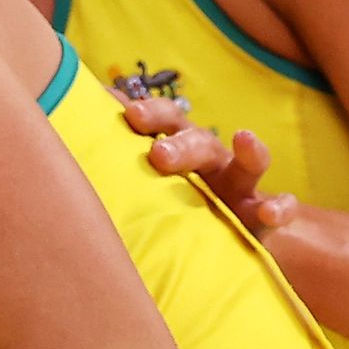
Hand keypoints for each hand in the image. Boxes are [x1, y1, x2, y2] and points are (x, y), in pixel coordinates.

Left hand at [132, 113, 298, 235]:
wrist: (235, 235)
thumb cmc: (177, 205)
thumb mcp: (150, 188)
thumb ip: (120, 165)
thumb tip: (69, 130)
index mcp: (179, 150)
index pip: (164, 123)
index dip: (149, 114)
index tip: (127, 113)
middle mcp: (211, 162)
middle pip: (199, 141)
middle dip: (180, 143)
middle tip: (158, 155)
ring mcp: (241, 187)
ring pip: (247, 164)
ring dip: (248, 152)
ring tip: (245, 138)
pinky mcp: (263, 215)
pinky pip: (279, 205)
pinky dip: (278, 208)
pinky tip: (269, 214)